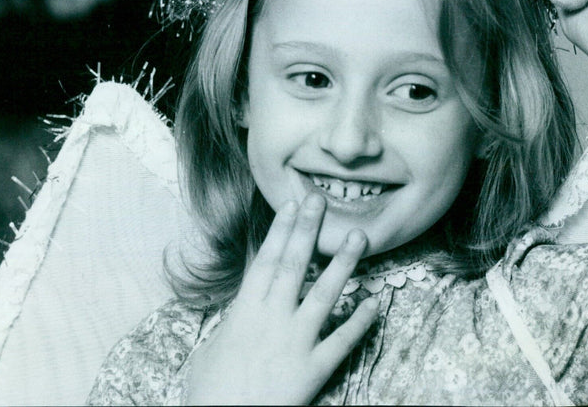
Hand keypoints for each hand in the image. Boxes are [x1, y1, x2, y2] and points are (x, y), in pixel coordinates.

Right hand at [186, 193, 378, 404]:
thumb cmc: (211, 392)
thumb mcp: (211, 349)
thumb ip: (231, 323)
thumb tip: (241, 309)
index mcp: (245, 311)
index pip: (266, 260)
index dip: (280, 230)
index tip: (291, 204)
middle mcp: (272, 319)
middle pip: (293, 265)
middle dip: (308, 230)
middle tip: (320, 200)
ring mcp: (295, 342)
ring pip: (324, 295)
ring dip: (343, 264)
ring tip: (358, 236)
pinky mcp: (313, 369)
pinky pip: (342, 341)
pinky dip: (360, 322)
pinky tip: (376, 302)